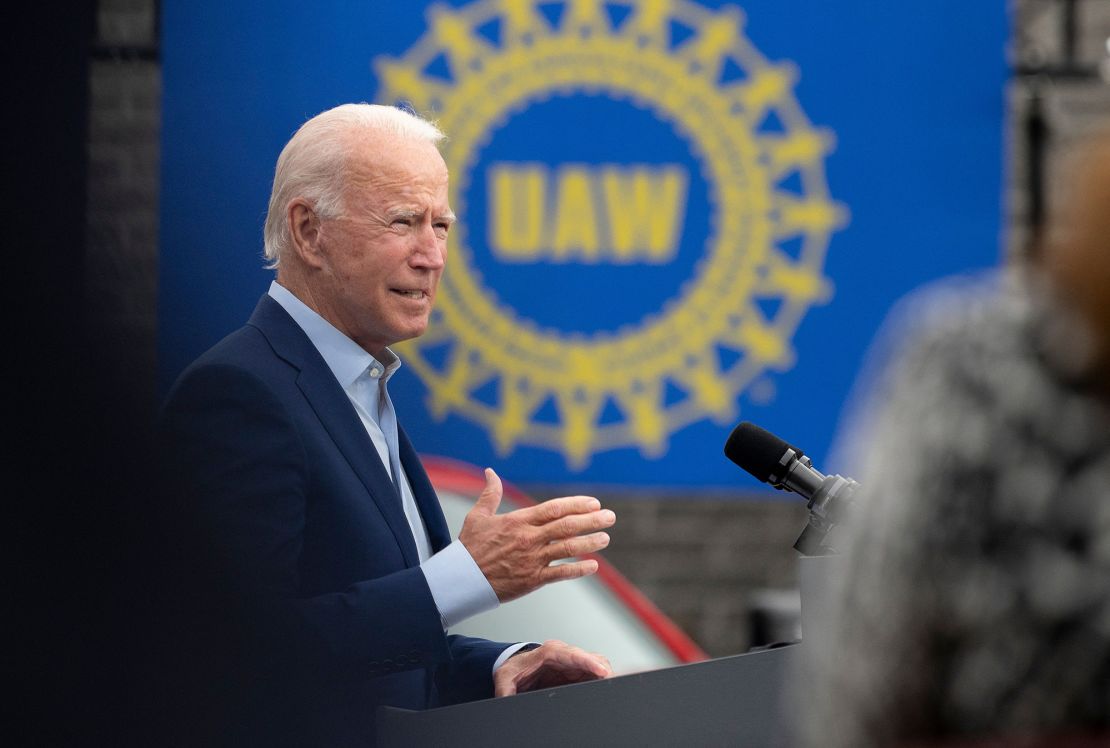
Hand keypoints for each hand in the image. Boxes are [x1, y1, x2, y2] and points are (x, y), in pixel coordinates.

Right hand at [458, 468, 615, 602]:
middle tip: (610, 517)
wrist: (461, 579)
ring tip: (606, 538)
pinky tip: (593, 565)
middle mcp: (529, 538)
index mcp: (519, 521)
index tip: (594, 502)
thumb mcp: (478, 516)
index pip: (554, 508)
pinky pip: (560, 574)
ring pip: (568, 548)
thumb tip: (490, 471)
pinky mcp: (532, 580)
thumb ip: (490, 493)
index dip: (576, 504)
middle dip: (591, 520)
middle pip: (567, 526)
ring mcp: (532, 560)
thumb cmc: (469, 547)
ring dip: (590, 543)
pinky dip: (578, 570)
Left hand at [494, 640, 611, 696]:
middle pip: (591, 659)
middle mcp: (565, 655)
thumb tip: (508, 701)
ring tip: (614, 688)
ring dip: (606, 676)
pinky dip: (603, 681)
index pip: (573, 654)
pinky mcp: (577, 674)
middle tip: (614, 684)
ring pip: (597, 665)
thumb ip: (506, 690)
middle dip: (604, 670)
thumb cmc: (513, 670)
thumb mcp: (504, 678)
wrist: (515, 669)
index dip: (589, 662)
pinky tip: (608, 689)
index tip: (602, 671)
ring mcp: (573, 664)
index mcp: (549, 652)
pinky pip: (595, 674)